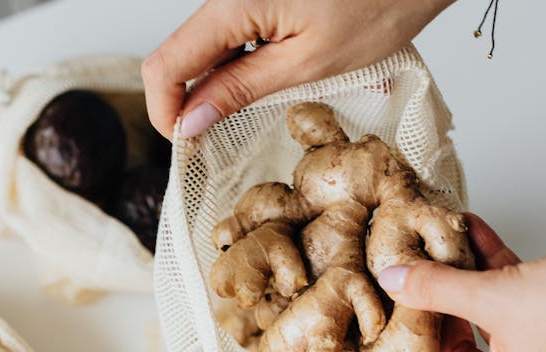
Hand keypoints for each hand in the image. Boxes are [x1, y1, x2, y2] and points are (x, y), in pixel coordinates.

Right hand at [143, 0, 454, 138]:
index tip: (188, 143)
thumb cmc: (380, 2)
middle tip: (226, 135)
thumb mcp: (309, 63)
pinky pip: (230, 32)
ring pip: (204, 46)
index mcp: (232, 4)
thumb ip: (240, 91)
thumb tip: (190, 121)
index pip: (164, 66)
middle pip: (180, 55)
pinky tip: (273, 73)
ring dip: (219, 82)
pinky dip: (240, 61)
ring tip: (264, 98)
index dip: (166, 112)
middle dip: (192, 101)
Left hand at [376, 215, 545, 351]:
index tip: (399, 349)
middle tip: (426, 278)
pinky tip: (482, 238)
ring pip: (492, 339)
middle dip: (442, 317)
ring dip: (471, 291)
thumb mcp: (498, 296)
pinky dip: (503, 286)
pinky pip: (522, 324)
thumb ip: (438, 288)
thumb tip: (396, 280)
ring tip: (452, 245)